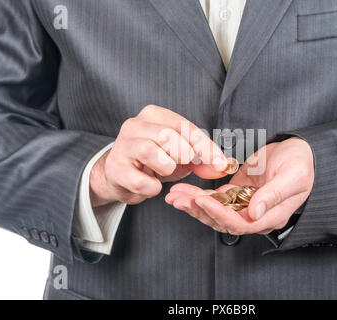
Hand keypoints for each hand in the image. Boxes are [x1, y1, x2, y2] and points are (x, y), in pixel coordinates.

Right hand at [89, 105, 228, 207]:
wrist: (121, 176)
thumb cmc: (154, 161)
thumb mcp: (181, 157)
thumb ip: (202, 160)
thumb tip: (222, 167)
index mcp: (154, 115)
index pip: (184, 127)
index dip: (205, 147)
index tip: (221, 164)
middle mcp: (135, 125)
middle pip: (167, 135)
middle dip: (184, 154)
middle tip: (188, 164)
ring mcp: (122, 146)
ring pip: (150, 151)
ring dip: (166, 167)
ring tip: (166, 172)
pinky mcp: (115, 169)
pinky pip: (139, 180)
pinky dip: (152, 187)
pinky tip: (153, 186)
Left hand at [165, 138, 313, 234]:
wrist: (301, 151)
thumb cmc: (302, 163)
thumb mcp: (293, 177)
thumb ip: (274, 196)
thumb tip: (255, 213)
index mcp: (270, 216)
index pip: (239, 223)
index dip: (218, 214)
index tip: (200, 201)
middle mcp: (255, 215)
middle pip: (222, 220)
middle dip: (198, 210)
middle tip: (178, 199)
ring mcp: (245, 205)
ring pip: (215, 210)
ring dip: (194, 204)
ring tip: (175, 196)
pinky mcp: (238, 192)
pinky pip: (216, 197)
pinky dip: (200, 195)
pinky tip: (185, 190)